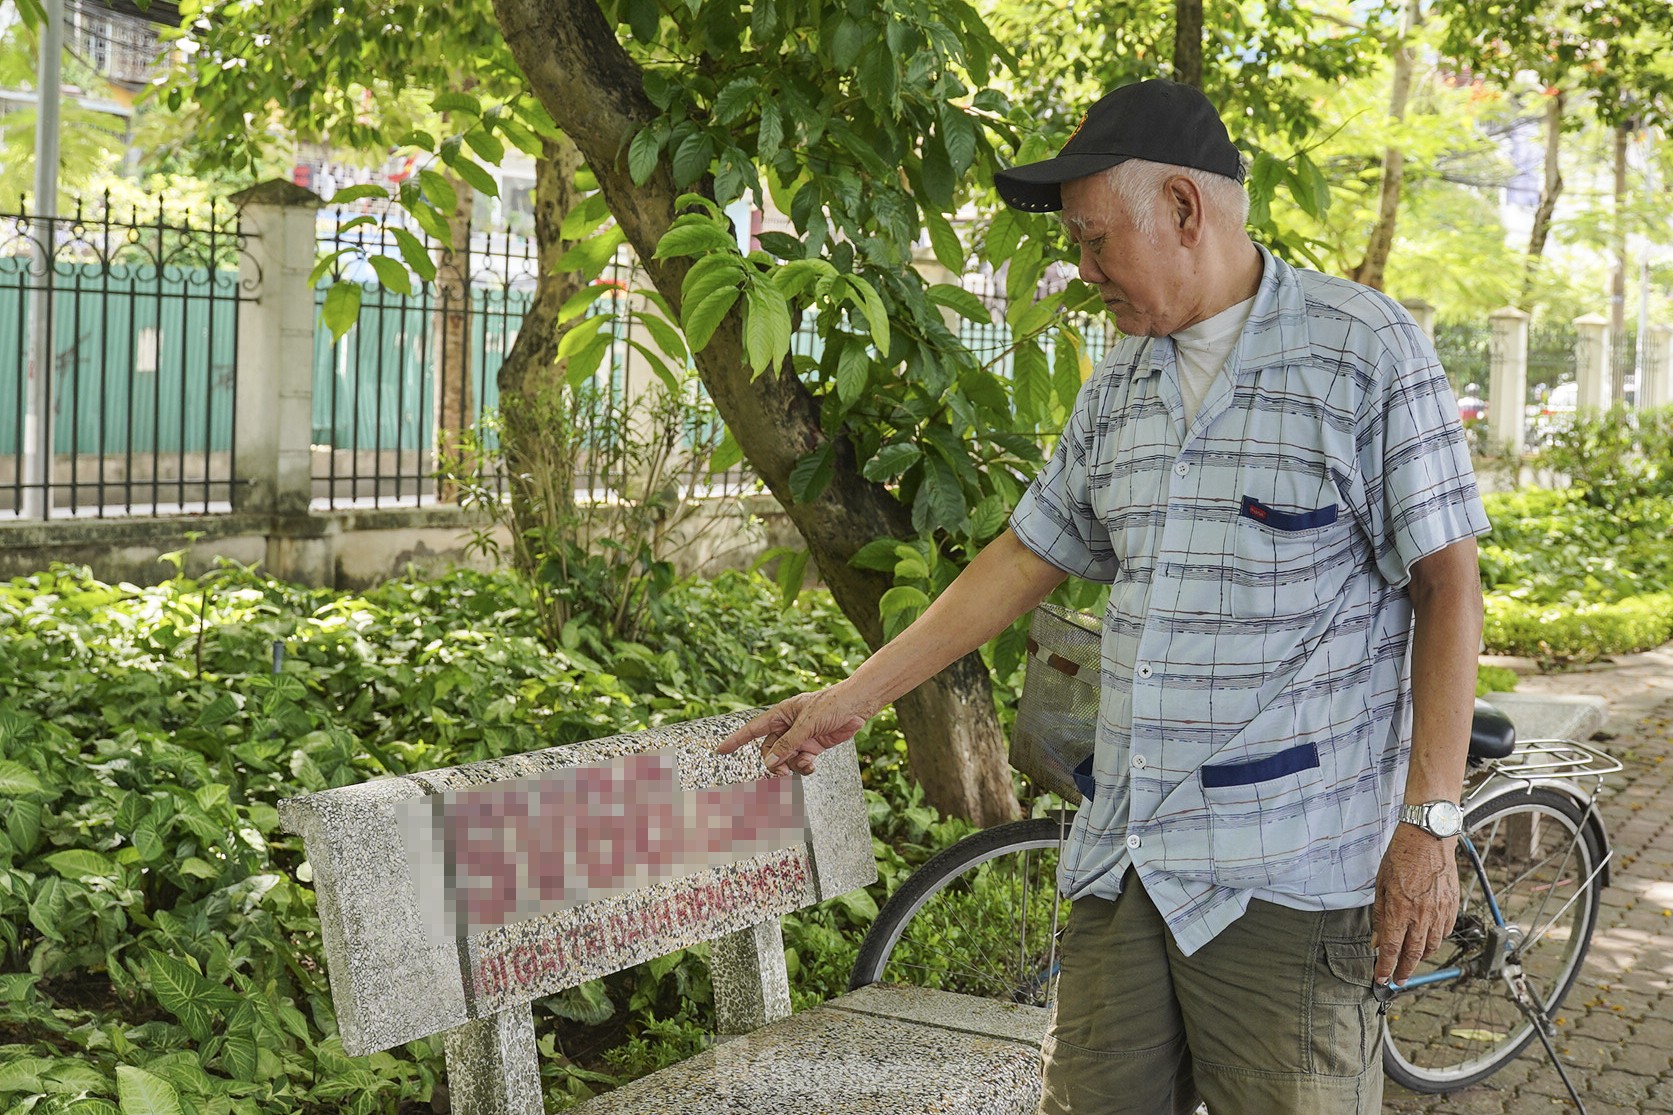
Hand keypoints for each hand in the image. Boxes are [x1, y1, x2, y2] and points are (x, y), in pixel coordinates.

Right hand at [715, 688, 869, 776]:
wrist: (857, 706)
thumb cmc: (831, 705)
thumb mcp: (807, 724)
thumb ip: (788, 744)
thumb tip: (770, 763)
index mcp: (781, 714)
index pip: (753, 729)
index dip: (736, 740)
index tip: (721, 751)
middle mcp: (788, 726)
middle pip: (770, 750)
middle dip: (774, 761)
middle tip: (781, 771)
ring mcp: (800, 737)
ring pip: (785, 759)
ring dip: (791, 765)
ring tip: (805, 764)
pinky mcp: (813, 746)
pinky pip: (801, 762)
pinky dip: (804, 766)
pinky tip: (811, 765)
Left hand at [1372, 822, 1460, 985]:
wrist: (1428, 838)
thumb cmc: (1400, 857)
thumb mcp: (1380, 885)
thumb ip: (1380, 915)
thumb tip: (1377, 939)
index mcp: (1399, 910)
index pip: (1391, 949)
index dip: (1385, 968)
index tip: (1381, 979)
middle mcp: (1420, 915)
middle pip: (1413, 954)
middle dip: (1404, 971)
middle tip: (1398, 980)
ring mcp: (1439, 912)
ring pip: (1431, 946)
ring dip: (1420, 958)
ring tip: (1411, 961)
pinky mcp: (1452, 906)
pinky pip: (1445, 932)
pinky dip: (1435, 941)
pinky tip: (1428, 940)